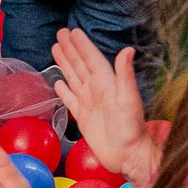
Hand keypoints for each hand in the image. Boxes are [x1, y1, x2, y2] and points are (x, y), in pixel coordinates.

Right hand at [52, 28, 156, 184]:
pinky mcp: (83, 117)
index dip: (82, 45)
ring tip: (55, 49)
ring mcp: (89, 103)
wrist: (128, 156)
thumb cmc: (131, 130)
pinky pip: (70, 100)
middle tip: (60, 33)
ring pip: (73, 78)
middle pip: (80, 65)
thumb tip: (128, 50)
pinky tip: (58, 83)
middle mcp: (97, 90)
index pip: (91, 59)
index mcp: (106, 83)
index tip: (72, 31)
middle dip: (70, 49)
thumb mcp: (129, 100)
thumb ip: (126, 75)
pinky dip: (63, 91)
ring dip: (65, 64)